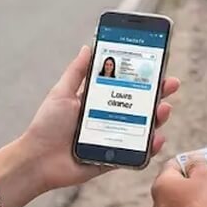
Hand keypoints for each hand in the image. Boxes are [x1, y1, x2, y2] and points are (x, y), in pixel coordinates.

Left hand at [18, 46, 179, 191]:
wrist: (37, 159)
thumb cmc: (46, 125)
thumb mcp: (61, 92)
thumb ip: (77, 72)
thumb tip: (89, 46)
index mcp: (98, 102)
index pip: (126, 86)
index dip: (143, 76)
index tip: (158, 65)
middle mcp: (109, 119)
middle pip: (140, 105)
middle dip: (158, 94)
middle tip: (170, 84)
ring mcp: (114, 139)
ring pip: (143, 128)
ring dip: (158, 118)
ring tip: (163, 109)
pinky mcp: (114, 159)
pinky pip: (137, 153)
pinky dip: (150, 147)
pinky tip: (157, 138)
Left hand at [150, 156, 206, 206]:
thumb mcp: (206, 176)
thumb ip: (198, 164)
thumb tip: (193, 159)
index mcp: (161, 184)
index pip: (172, 165)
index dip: (189, 162)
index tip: (202, 166)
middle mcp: (156, 205)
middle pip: (175, 188)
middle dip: (192, 186)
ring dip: (194, 205)